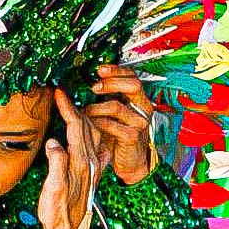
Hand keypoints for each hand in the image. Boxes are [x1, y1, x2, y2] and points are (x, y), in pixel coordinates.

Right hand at [38, 89, 100, 228]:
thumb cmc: (58, 213)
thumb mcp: (53, 189)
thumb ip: (56, 164)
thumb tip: (54, 142)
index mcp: (80, 162)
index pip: (76, 127)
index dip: (67, 107)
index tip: (59, 92)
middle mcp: (91, 163)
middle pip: (86, 127)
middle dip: (75, 108)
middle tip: (62, 96)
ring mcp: (93, 168)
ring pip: (93, 136)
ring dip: (84, 119)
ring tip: (74, 109)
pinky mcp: (92, 175)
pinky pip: (97, 149)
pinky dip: (92, 136)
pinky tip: (93, 135)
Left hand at [85, 63, 156, 186]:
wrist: (129, 159)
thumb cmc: (120, 134)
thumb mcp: (115, 111)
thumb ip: (109, 96)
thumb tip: (90, 81)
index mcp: (139, 99)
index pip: (133, 76)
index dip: (116, 70)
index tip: (100, 69)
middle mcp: (142, 108)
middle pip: (133, 85)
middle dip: (111, 83)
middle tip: (95, 87)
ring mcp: (139, 122)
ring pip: (117, 106)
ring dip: (96, 107)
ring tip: (86, 111)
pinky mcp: (132, 136)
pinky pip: (111, 125)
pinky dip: (97, 123)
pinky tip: (91, 124)